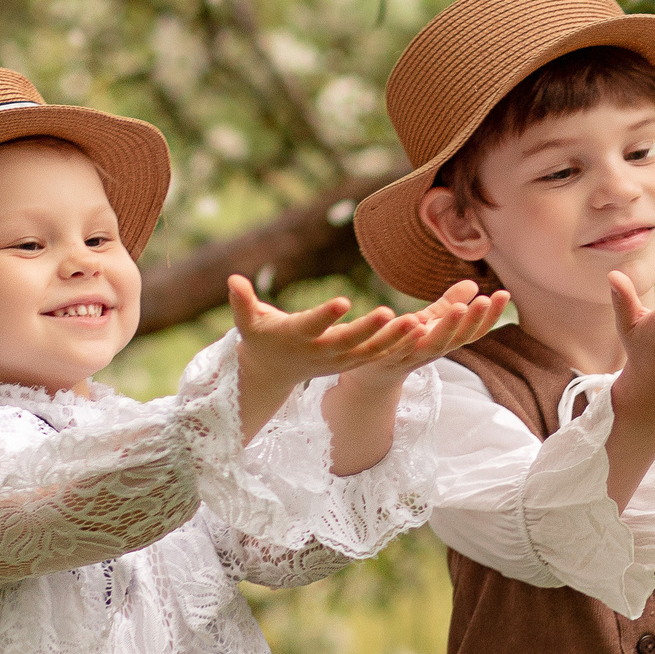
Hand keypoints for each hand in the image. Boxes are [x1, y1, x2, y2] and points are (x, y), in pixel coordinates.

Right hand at [230, 274, 422, 443]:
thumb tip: (232, 279)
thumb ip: (242, 303)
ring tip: (418, 322)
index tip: (342, 302)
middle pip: (349, 342)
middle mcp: (321, 351)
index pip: (312, 325)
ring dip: (395, 339)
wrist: (272, 373)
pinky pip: (380, 356)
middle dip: (370, 329)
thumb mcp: (248, 323)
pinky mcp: (352, 363)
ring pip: (371, 352)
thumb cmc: (260, 338)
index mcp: (297, 337)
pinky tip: (422, 331)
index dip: (325, 316)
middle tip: (391, 313)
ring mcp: (339, 360)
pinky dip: (399, 346)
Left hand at [335, 281, 511, 387]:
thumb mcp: (428, 321)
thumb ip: (449, 305)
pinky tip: (417, 322)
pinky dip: (409, 338)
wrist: (370, 374)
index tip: (505, 294)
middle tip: (485, 301)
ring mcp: (411, 357)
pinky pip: (399, 349)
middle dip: (473, 320)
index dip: (490, 315)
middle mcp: (432, 352)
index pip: (474, 330)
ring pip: (433, 346)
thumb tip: (474, 283)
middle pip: (458, 339)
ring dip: (447, 328)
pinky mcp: (387, 357)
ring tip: (459, 308)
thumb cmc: (403, 343)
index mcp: (445, 342)